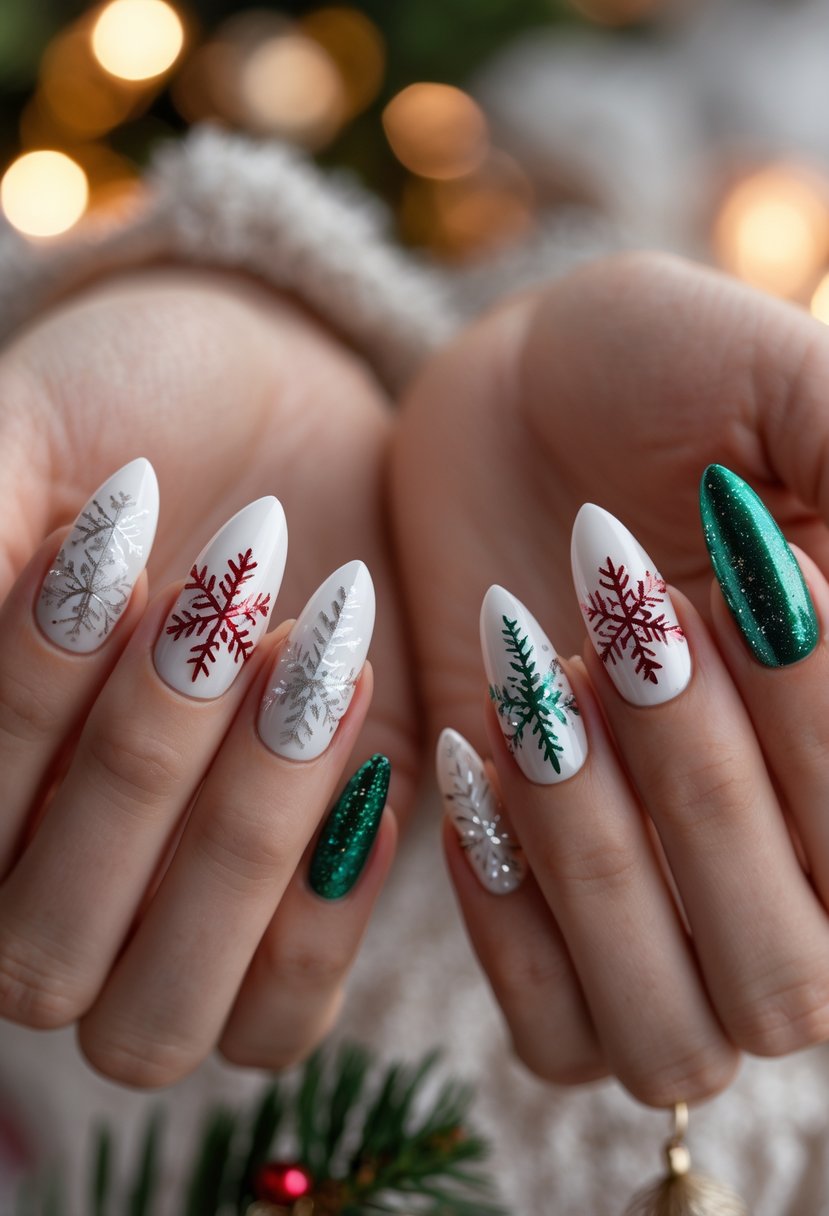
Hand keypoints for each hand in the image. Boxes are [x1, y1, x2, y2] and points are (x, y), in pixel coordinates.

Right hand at [0, 268, 416, 1083]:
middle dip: (142, 779)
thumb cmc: (132, 412)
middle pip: (42, 961)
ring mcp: (165, 916)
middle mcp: (41, 876)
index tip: (118, 555)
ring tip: (314, 666)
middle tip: (236, 620)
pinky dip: (324, 911)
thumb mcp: (31, 435)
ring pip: (157, 1019)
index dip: (29, 709)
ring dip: (241, 847)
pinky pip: (278, 1019)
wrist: (278, 410)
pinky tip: (373, 761)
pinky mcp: (289, 911)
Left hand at [392, 253, 828, 1106]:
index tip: (746, 582)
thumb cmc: (661, 374)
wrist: (511, 402)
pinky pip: (555, 1031)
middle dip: (703, 803)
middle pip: (792, 984)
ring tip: (541, 697)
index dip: (813, 729)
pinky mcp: (548, 904)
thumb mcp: (787, 391)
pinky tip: (474, 758)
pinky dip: (513, 921)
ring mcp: (670, 900)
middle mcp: (793, 858)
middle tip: (626, 633)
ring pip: (675, 1038)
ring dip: (600, 873)